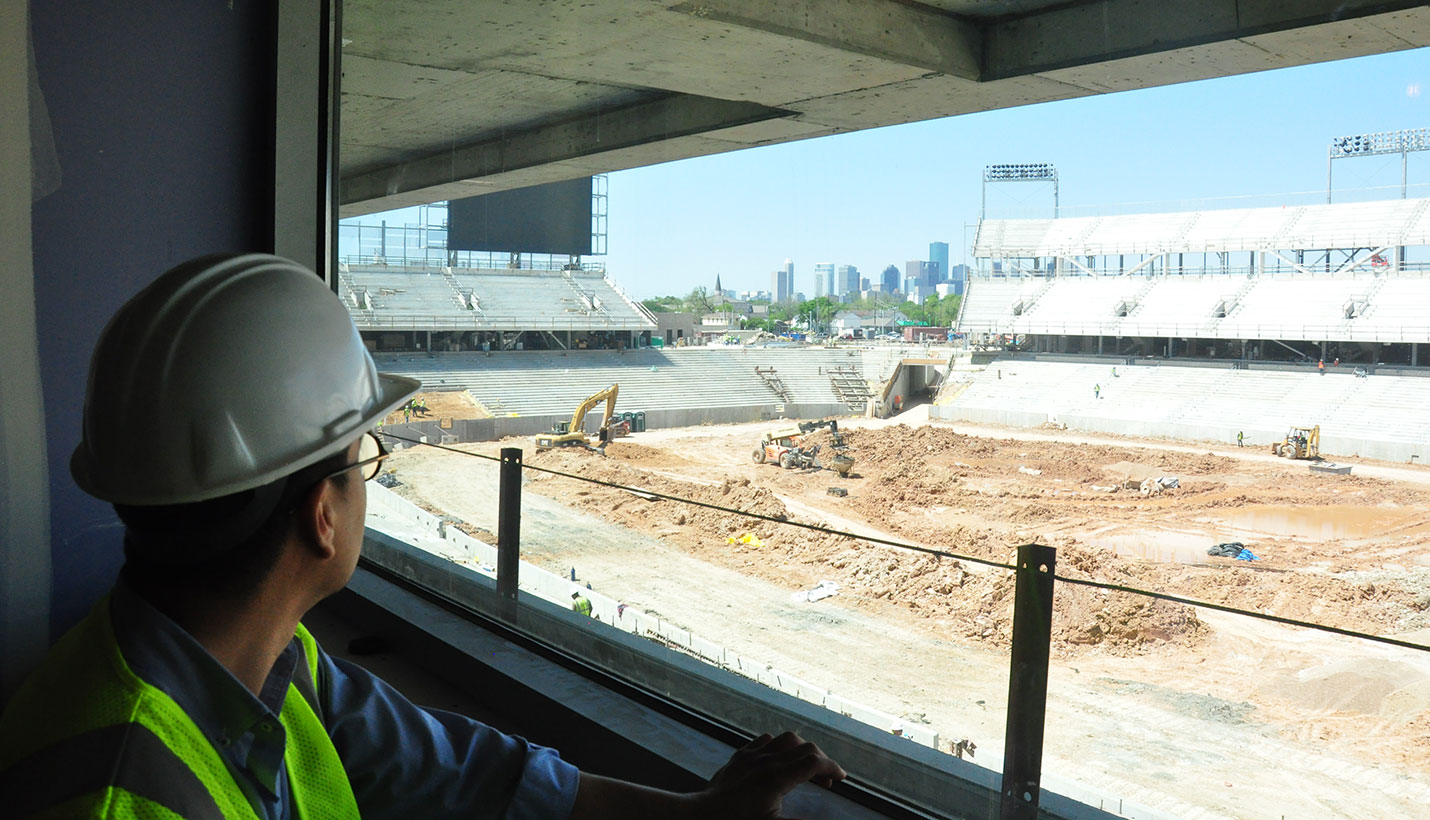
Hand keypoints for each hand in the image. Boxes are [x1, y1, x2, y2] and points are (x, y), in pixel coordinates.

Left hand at [696, 731, 846, 819]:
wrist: (701, 816)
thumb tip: (826, 819)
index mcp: (777, 778)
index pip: (814, 762)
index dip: (833, 767)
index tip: (841, 777)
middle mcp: (766, 761)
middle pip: (805, 748)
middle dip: (821, 761)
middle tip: (827, 780)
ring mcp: (751, 756)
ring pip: (786, 739)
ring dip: (802, 749)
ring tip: (806, 767)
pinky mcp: (739, 757)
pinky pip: (764, 740)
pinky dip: (779, 746)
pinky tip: (779, 759)